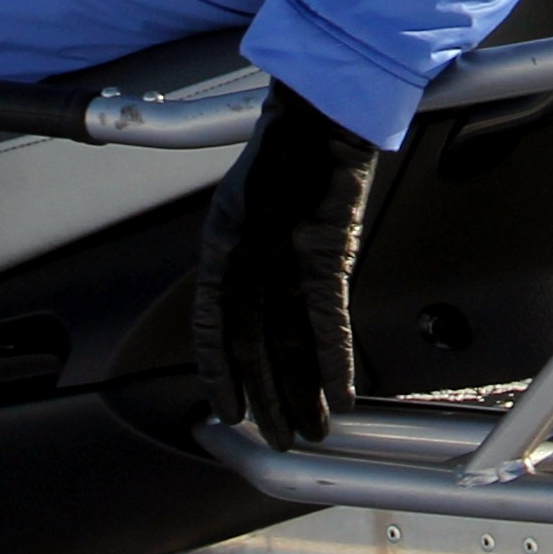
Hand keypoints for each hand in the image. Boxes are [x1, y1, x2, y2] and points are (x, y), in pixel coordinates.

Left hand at [191, 83, 384, 444]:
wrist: (319, 114)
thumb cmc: (287, 152)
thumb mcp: (246, 204)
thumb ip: (243, 251)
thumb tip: (251, 298)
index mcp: (219, 246)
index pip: (209, 327)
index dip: (219, 375)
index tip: (228, 411)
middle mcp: (243, 256)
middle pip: (248, 345)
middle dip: (264, 399)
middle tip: (277, 439)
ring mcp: (282, 257)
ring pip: (287, 344)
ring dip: (300, 395)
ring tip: (309, 433)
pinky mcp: (325, 255)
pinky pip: (328, 322)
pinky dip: (336, 363)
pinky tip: (343, 396)